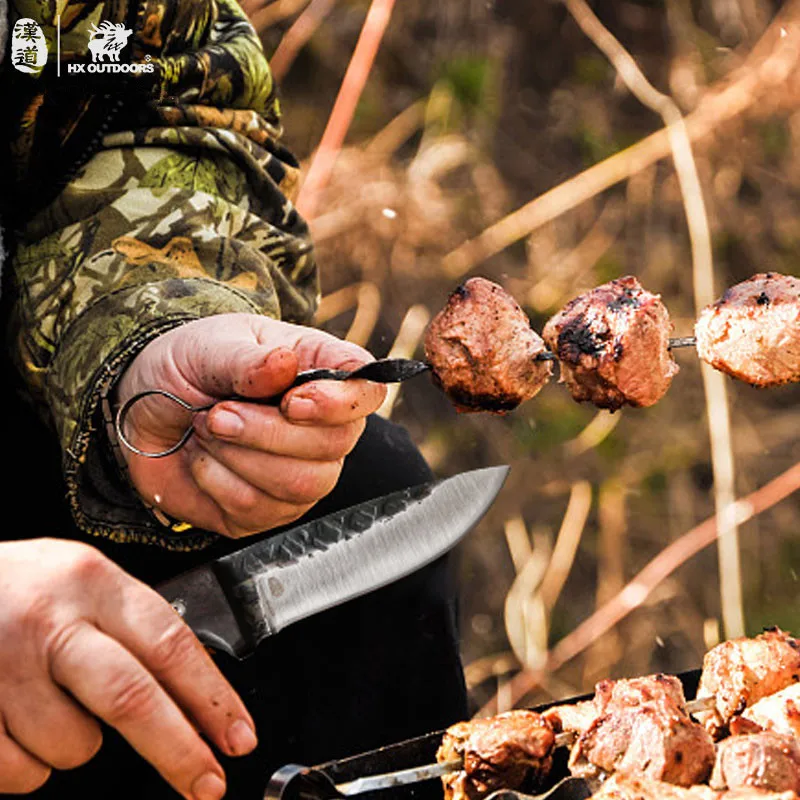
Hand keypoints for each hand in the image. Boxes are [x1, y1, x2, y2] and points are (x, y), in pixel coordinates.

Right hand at [0, 539, 255, 798]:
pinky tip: (17, 722)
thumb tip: (188, 690)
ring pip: (74, 745)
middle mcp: (52, 621)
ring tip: (52, 702)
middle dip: (179, 751)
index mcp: (93, 583)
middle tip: (208, 783)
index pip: (169, 644)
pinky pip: (21, 771)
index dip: (212, 698)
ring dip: (76, 744)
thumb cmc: (17, 586)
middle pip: (132, 699)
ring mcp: (4, 667)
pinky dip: (28, 764)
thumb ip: (127, 623)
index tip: (238, 735)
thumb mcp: (80, 580)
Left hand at [116, 313, 386, 536]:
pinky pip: (258, 510)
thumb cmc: (186, 367)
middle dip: (266, 432)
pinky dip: (217, 482)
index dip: (338, 403)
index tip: (289, 401)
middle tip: (216, 412)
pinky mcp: (268, 510)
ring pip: (301, 484)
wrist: (141, 411)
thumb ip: (246, 360)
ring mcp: (301, 472)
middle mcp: (323, 426)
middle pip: (335, 445)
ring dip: (239, 457)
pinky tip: (202, 460)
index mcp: (320, 371)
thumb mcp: (208, 347)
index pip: (367, 391)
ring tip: (205, 430)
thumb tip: (284, 365)